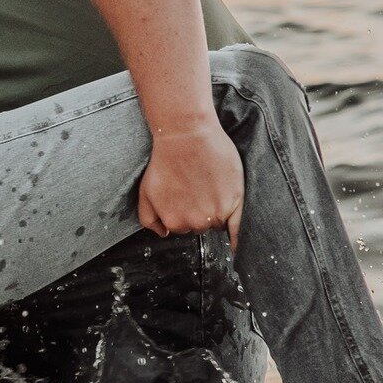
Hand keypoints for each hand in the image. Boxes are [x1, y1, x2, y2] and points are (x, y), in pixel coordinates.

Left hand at [137, 118, 245, 252]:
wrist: (186, 134)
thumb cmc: (165, 159)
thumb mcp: (145, 191)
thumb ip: (149, 218)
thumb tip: (163, 234)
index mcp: (174, 222)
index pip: (184, 226)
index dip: (185, 209)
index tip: (186, 193)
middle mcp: (195, 222)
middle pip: (201, 225)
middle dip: (200, 210)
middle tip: (197, 185)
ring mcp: (216, 213)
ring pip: (217, 221)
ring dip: (215, 210)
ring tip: (209, 184)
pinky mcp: (234, 201)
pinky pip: (237, 229)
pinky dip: (236, 239)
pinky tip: (237, 248)